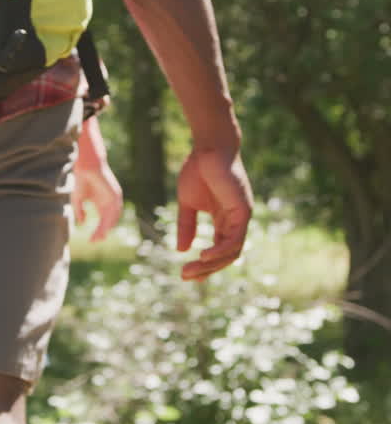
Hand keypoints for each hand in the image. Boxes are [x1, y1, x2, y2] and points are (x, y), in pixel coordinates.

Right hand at [73, 158, 123, 241]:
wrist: (86, 167)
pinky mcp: (116, 194)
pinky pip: (115, 210)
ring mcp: (114, 199)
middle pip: (108, 222)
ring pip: (112, 217)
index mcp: (102, 204)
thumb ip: (80, 212)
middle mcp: (109, 203)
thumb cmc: (81, 181)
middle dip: (101, 232)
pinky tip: (105, 226)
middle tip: (94, 241)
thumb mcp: (78, 200)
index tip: (90, 241)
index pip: (102, 222)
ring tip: (99, 237)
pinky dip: (111, 219)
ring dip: (106, 228)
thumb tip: (82, 223)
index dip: (97, 231)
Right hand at [176, 146, 251, 279]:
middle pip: (225, 256)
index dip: (205, 266)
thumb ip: (187, 225)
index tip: (187, 276)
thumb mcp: (188, 203)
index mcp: (224, 220)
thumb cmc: (199, 169)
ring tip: (190, 270)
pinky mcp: (243, 211)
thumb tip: (181, 250)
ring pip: (231, 252)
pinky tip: (203, 256)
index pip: (219, 250)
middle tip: (185, 276)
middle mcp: (236, 222)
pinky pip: (234, 239)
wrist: (209, 147)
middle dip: (205, 269)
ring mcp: (241, 217)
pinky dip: (220, 251)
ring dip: (211, 264)